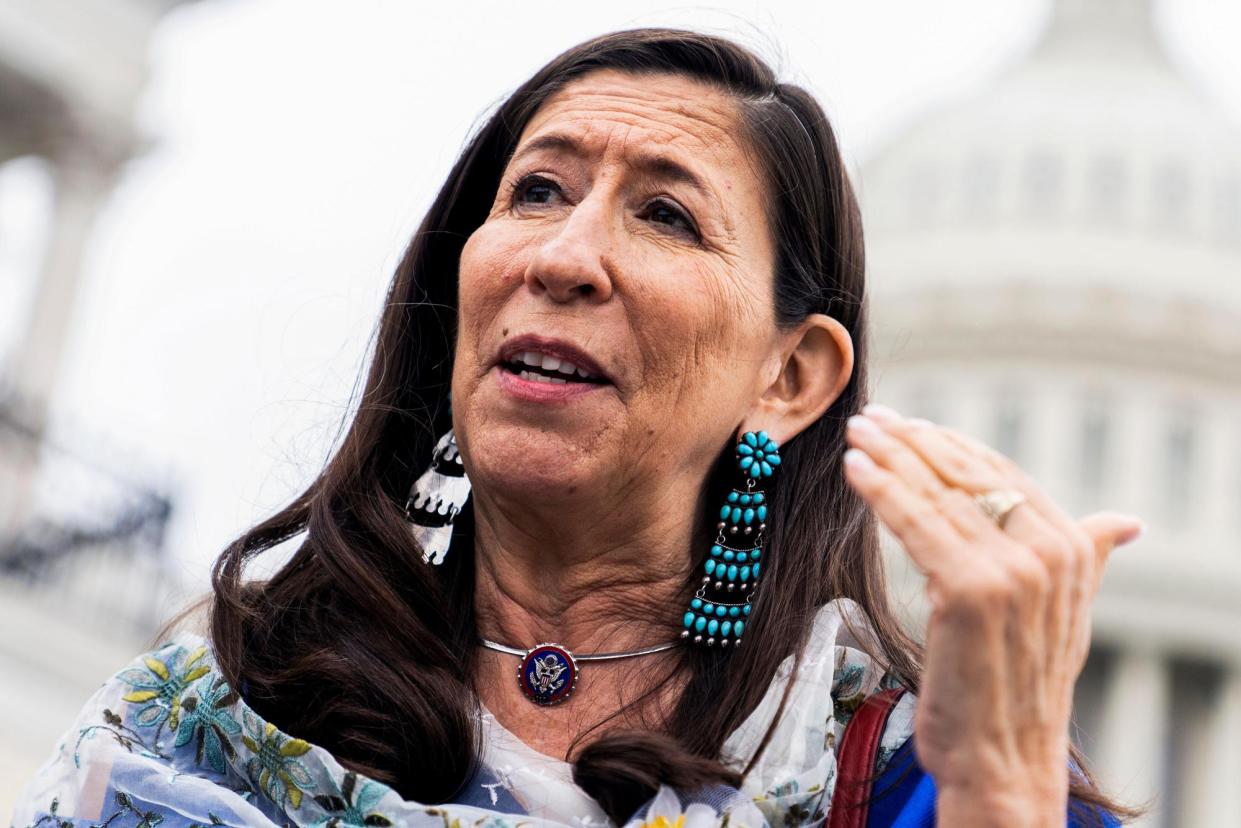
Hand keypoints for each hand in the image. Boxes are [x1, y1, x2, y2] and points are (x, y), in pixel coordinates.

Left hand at [840, 403, 1142, 826]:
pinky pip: (916, 524)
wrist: (1003, 757)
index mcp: (1072, 548)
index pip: (1002, 475)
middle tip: (872, 419)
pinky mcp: (970, 589)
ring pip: (936, 494)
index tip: (908, 425)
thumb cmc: (1018, 686)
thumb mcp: (1062, 613)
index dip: (950, 446)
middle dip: (913, 442)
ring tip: (857, 434)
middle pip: (966, 476)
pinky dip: (882, 492)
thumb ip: (1086, 556)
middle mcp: (1049, 551)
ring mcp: (1012, 569)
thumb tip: (1124, 523)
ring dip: (889, 457)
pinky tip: (855, 470)